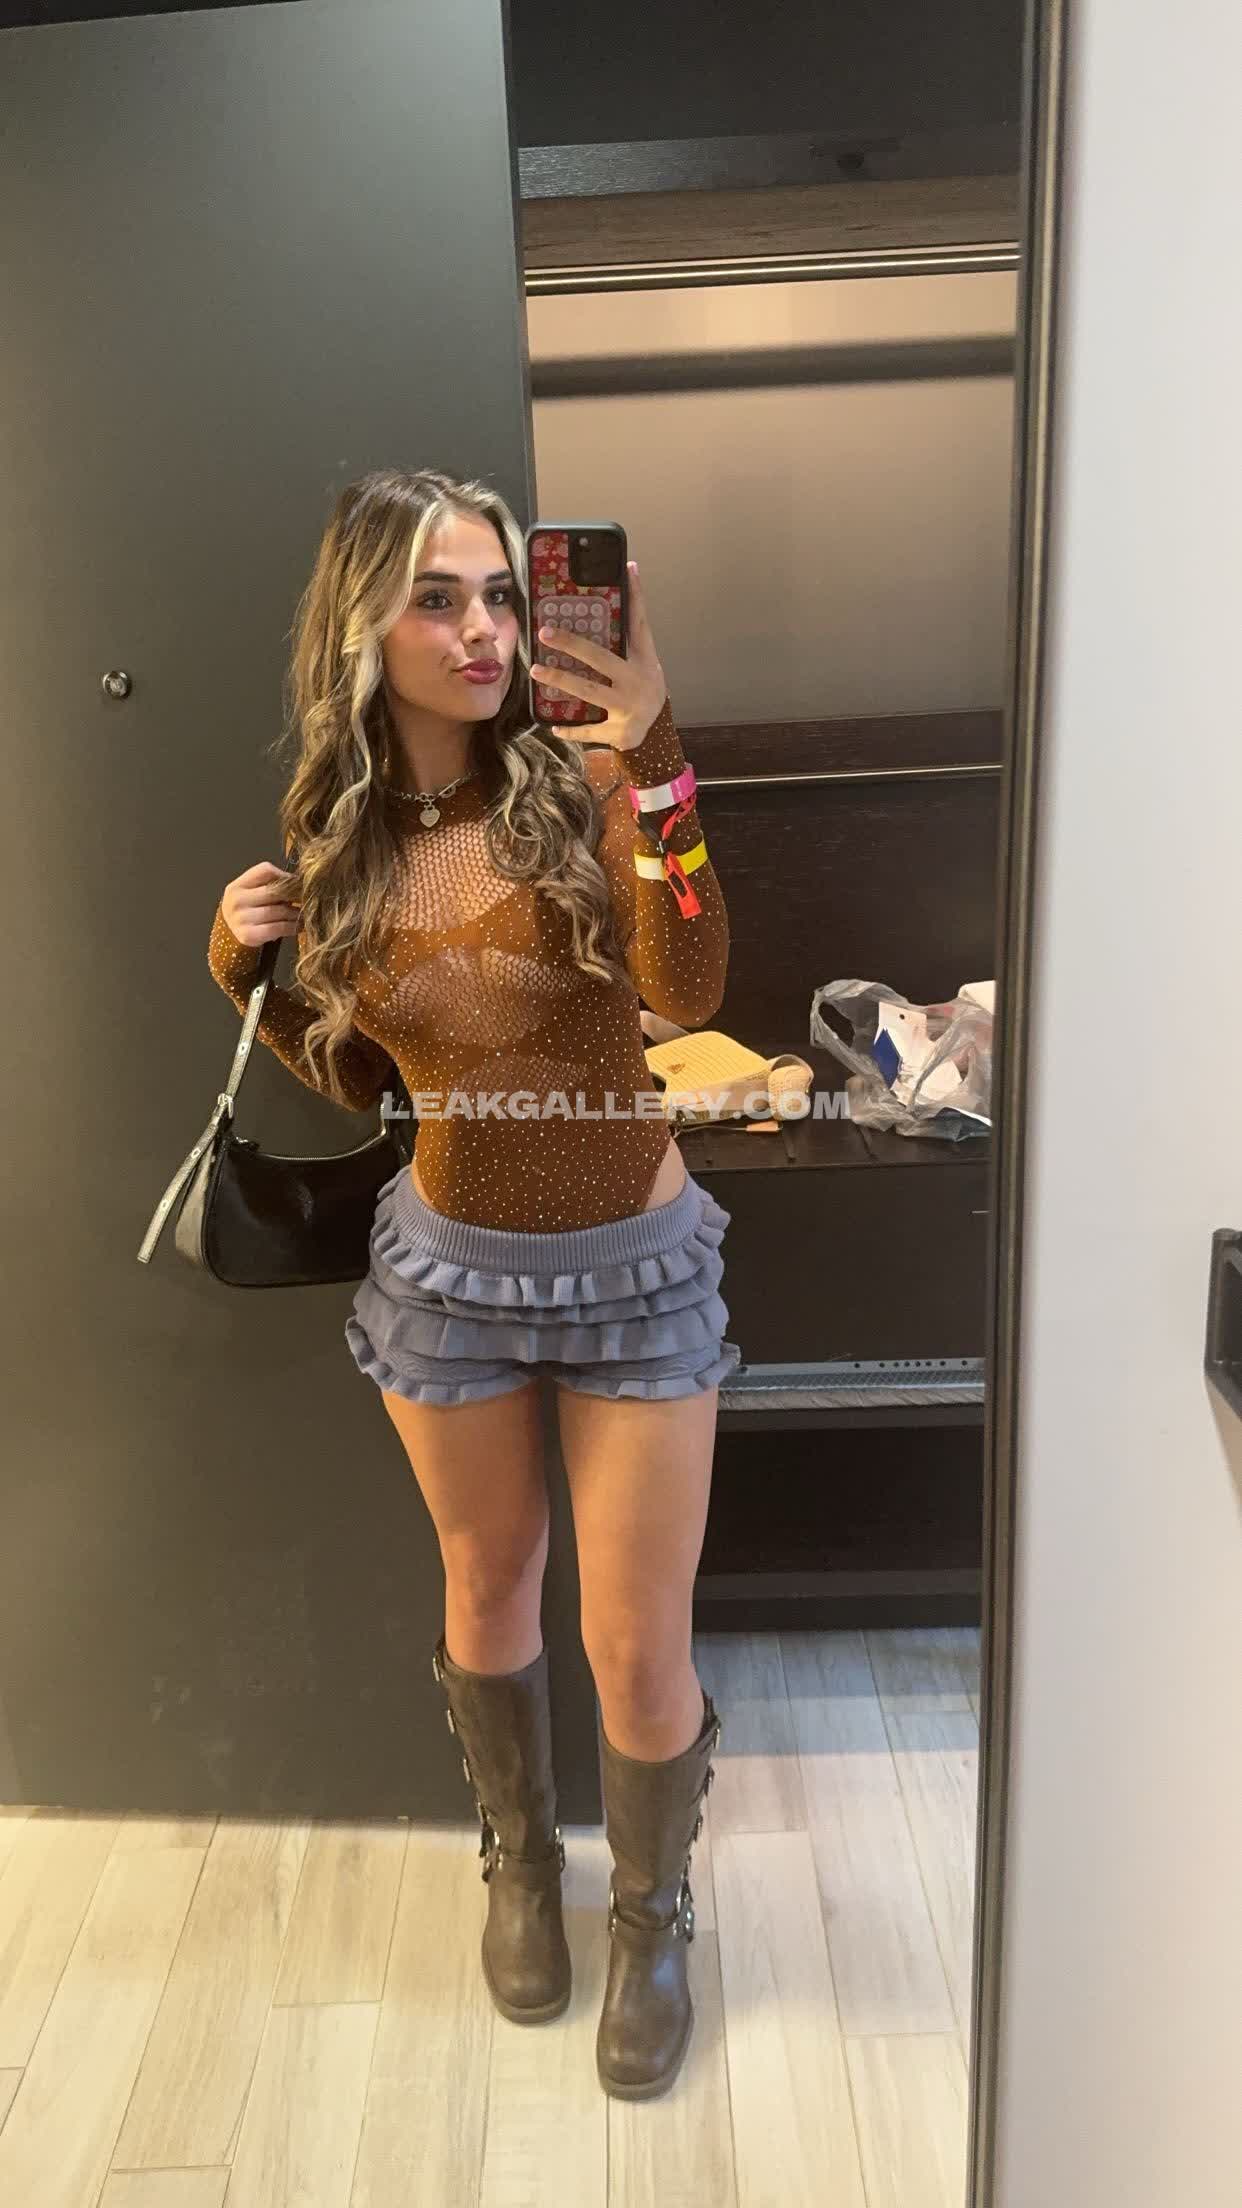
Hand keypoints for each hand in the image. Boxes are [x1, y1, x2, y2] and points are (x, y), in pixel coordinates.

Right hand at [221, 860, 302, 946]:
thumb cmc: (248, 912)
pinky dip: (291, 927)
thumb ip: (268, 884)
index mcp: (237, 885)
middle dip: (294, 894)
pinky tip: (298, 926)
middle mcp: (237, 900)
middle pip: (274, 891)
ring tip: (303, 913)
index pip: (265, 870)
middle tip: (307, 898)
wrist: (229, 937)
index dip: (285, 876)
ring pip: (278, 910)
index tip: (297, 883)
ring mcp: (241, 918)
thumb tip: (298, 882)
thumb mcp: (250, 894)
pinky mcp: (248, 935)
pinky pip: (277, 927)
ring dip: (295, 912)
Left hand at [529, 558, 666, 752]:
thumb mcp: (642, 665)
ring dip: (561, 680)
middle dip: (572, 644)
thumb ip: (628, 639)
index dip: (636, 596)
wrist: (655, 735)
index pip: (640, 624)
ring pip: (588, 691)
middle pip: (601, 658)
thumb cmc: (642, 691)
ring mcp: (627, 708)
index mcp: (643, 661)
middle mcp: (636, 681)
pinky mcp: (617, 731)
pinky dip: (570, 729)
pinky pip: (588, 730)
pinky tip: (552, 725)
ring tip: (536, 670)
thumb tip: (614, 599)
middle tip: (545, 632)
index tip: (628, 569)